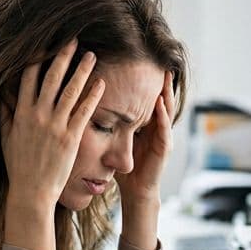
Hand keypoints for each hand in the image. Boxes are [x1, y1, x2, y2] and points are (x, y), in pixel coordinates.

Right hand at [3, 39, 104, 207]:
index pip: (28, 78)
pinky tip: (101, 82)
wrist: (32, 191)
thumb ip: (5, 117)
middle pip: (51, 78)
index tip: (45, 43)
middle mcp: (38, 115)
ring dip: (81, 70)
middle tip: (73, 39)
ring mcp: (55, 125)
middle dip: (62, 56)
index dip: (37, 58)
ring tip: (91, 55)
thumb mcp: (7, 139)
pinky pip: (84, 111)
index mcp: (21, 113)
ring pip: (70, 91)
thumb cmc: (20, 167)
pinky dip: (92, 95)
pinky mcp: (71, 137)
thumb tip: (0, 98)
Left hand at [116, 70, 174, 205]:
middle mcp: (155, 126)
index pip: (143, 97)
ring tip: (164, 74)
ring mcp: (162, 136)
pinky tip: (159, 102)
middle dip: (158, 80)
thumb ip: (105, 123)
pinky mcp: (164, 147)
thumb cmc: (121, 167)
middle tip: (156, 59)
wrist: (135, 190)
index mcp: (143, 124)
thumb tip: (84, 105)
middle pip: (158, 97)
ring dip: (165, 92)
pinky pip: (164, 127)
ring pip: (166, 108)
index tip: (137, 61)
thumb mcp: (112, 140)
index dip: (142, 80)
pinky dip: (163, 114)